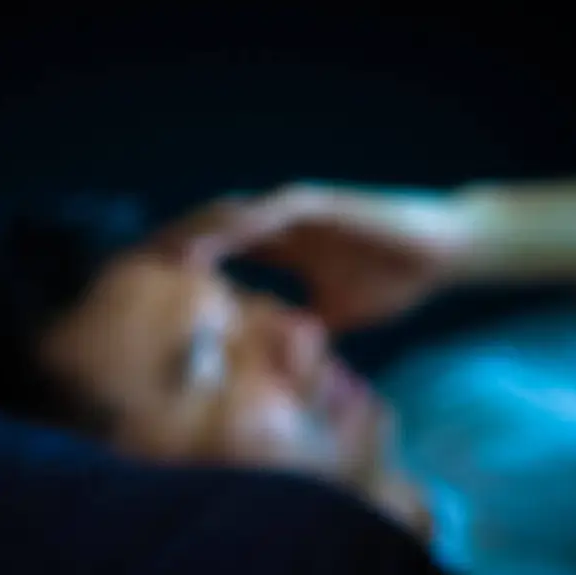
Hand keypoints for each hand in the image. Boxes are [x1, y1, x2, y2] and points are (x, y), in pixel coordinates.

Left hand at [146, 183, 474, 331]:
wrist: (440, 254)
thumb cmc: (391, 280)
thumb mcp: (334, 316)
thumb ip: (302, 334)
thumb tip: (279, 371)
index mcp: (281, 247)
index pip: (219, 255)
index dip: (183, 273)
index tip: (148, 297)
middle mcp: (281, 224)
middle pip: (214, 231)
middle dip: (176, 251)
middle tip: (135, 274)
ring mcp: (298, 209)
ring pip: (235, 217)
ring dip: (199, 234)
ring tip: (163, 257)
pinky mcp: (322, 203)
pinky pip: (274, 210)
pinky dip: (244, 223)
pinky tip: (217, 241)